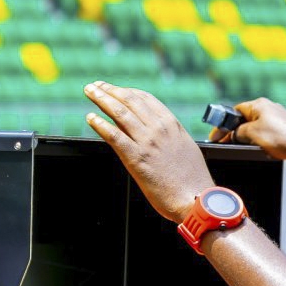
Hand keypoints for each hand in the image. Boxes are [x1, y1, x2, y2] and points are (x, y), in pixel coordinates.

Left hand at [84, 81, 214, 222]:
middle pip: (130, 101)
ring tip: (90, 92)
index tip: (115, 89)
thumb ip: (170, 136)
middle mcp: (159, 129)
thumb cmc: (193, 180)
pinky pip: (114, 135)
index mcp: (172, 124)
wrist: (196, 198)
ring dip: (101, 99)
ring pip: (120, 113)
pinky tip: (91, 118)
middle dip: (110, 90)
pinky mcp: (136, 158)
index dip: (126, 91)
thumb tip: (154, 132)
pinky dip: (100, 124)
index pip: (145, 98)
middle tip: (96, 87)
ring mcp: (147, 142)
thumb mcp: (185, 148)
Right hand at [209, 97, 285, 166]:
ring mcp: (277, 119)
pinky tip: (261, 150)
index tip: (217, 136)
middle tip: (227, 144)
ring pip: (255, 128)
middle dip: (235, 132)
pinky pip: (266, 135)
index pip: (234, 111)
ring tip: (246, 148)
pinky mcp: (284, 130)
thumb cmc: (283, 138)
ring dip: (248, 139)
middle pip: (244, 120)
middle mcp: (269, 108)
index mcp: (259, 105)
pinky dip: (260, 142)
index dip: (224, 125)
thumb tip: (233, 135)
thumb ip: (237, 133)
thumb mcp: (252, 134)